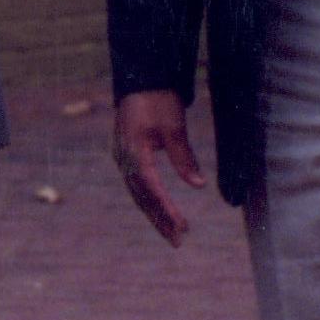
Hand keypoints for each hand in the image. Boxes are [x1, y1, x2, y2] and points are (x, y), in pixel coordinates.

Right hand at [111, 90, 203, 247]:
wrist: (140, 79)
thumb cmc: (158, 99)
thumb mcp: (174, 127)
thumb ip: (184, 157)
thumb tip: (198, 186)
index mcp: (133, 151)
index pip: (151, 188)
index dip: (166, 209)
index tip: (182, 226)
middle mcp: (123, 158)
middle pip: (141, 196)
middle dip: (160, 220)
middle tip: (178, 241)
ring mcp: (121, 157)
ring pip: (138, 193)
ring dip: (154, 213)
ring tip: (173, 233)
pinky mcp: (125, 155)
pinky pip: (136, 184)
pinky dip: (149, 199)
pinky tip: (159, 210)